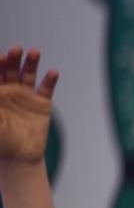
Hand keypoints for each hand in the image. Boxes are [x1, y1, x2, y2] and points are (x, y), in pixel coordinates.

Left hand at [0, 47, 57, 171]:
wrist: (19, 157)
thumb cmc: (0, 140)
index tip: (0, 56)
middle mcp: (9, 90)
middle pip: (10, 69)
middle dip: (13, 58)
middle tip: (16, 49)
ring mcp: (26, 96)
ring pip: (28, 74)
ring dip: (31, 63)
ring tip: (34, 52)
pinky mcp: (42, 104)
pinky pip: (46, 89)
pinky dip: (50, 80)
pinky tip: (53, 72)